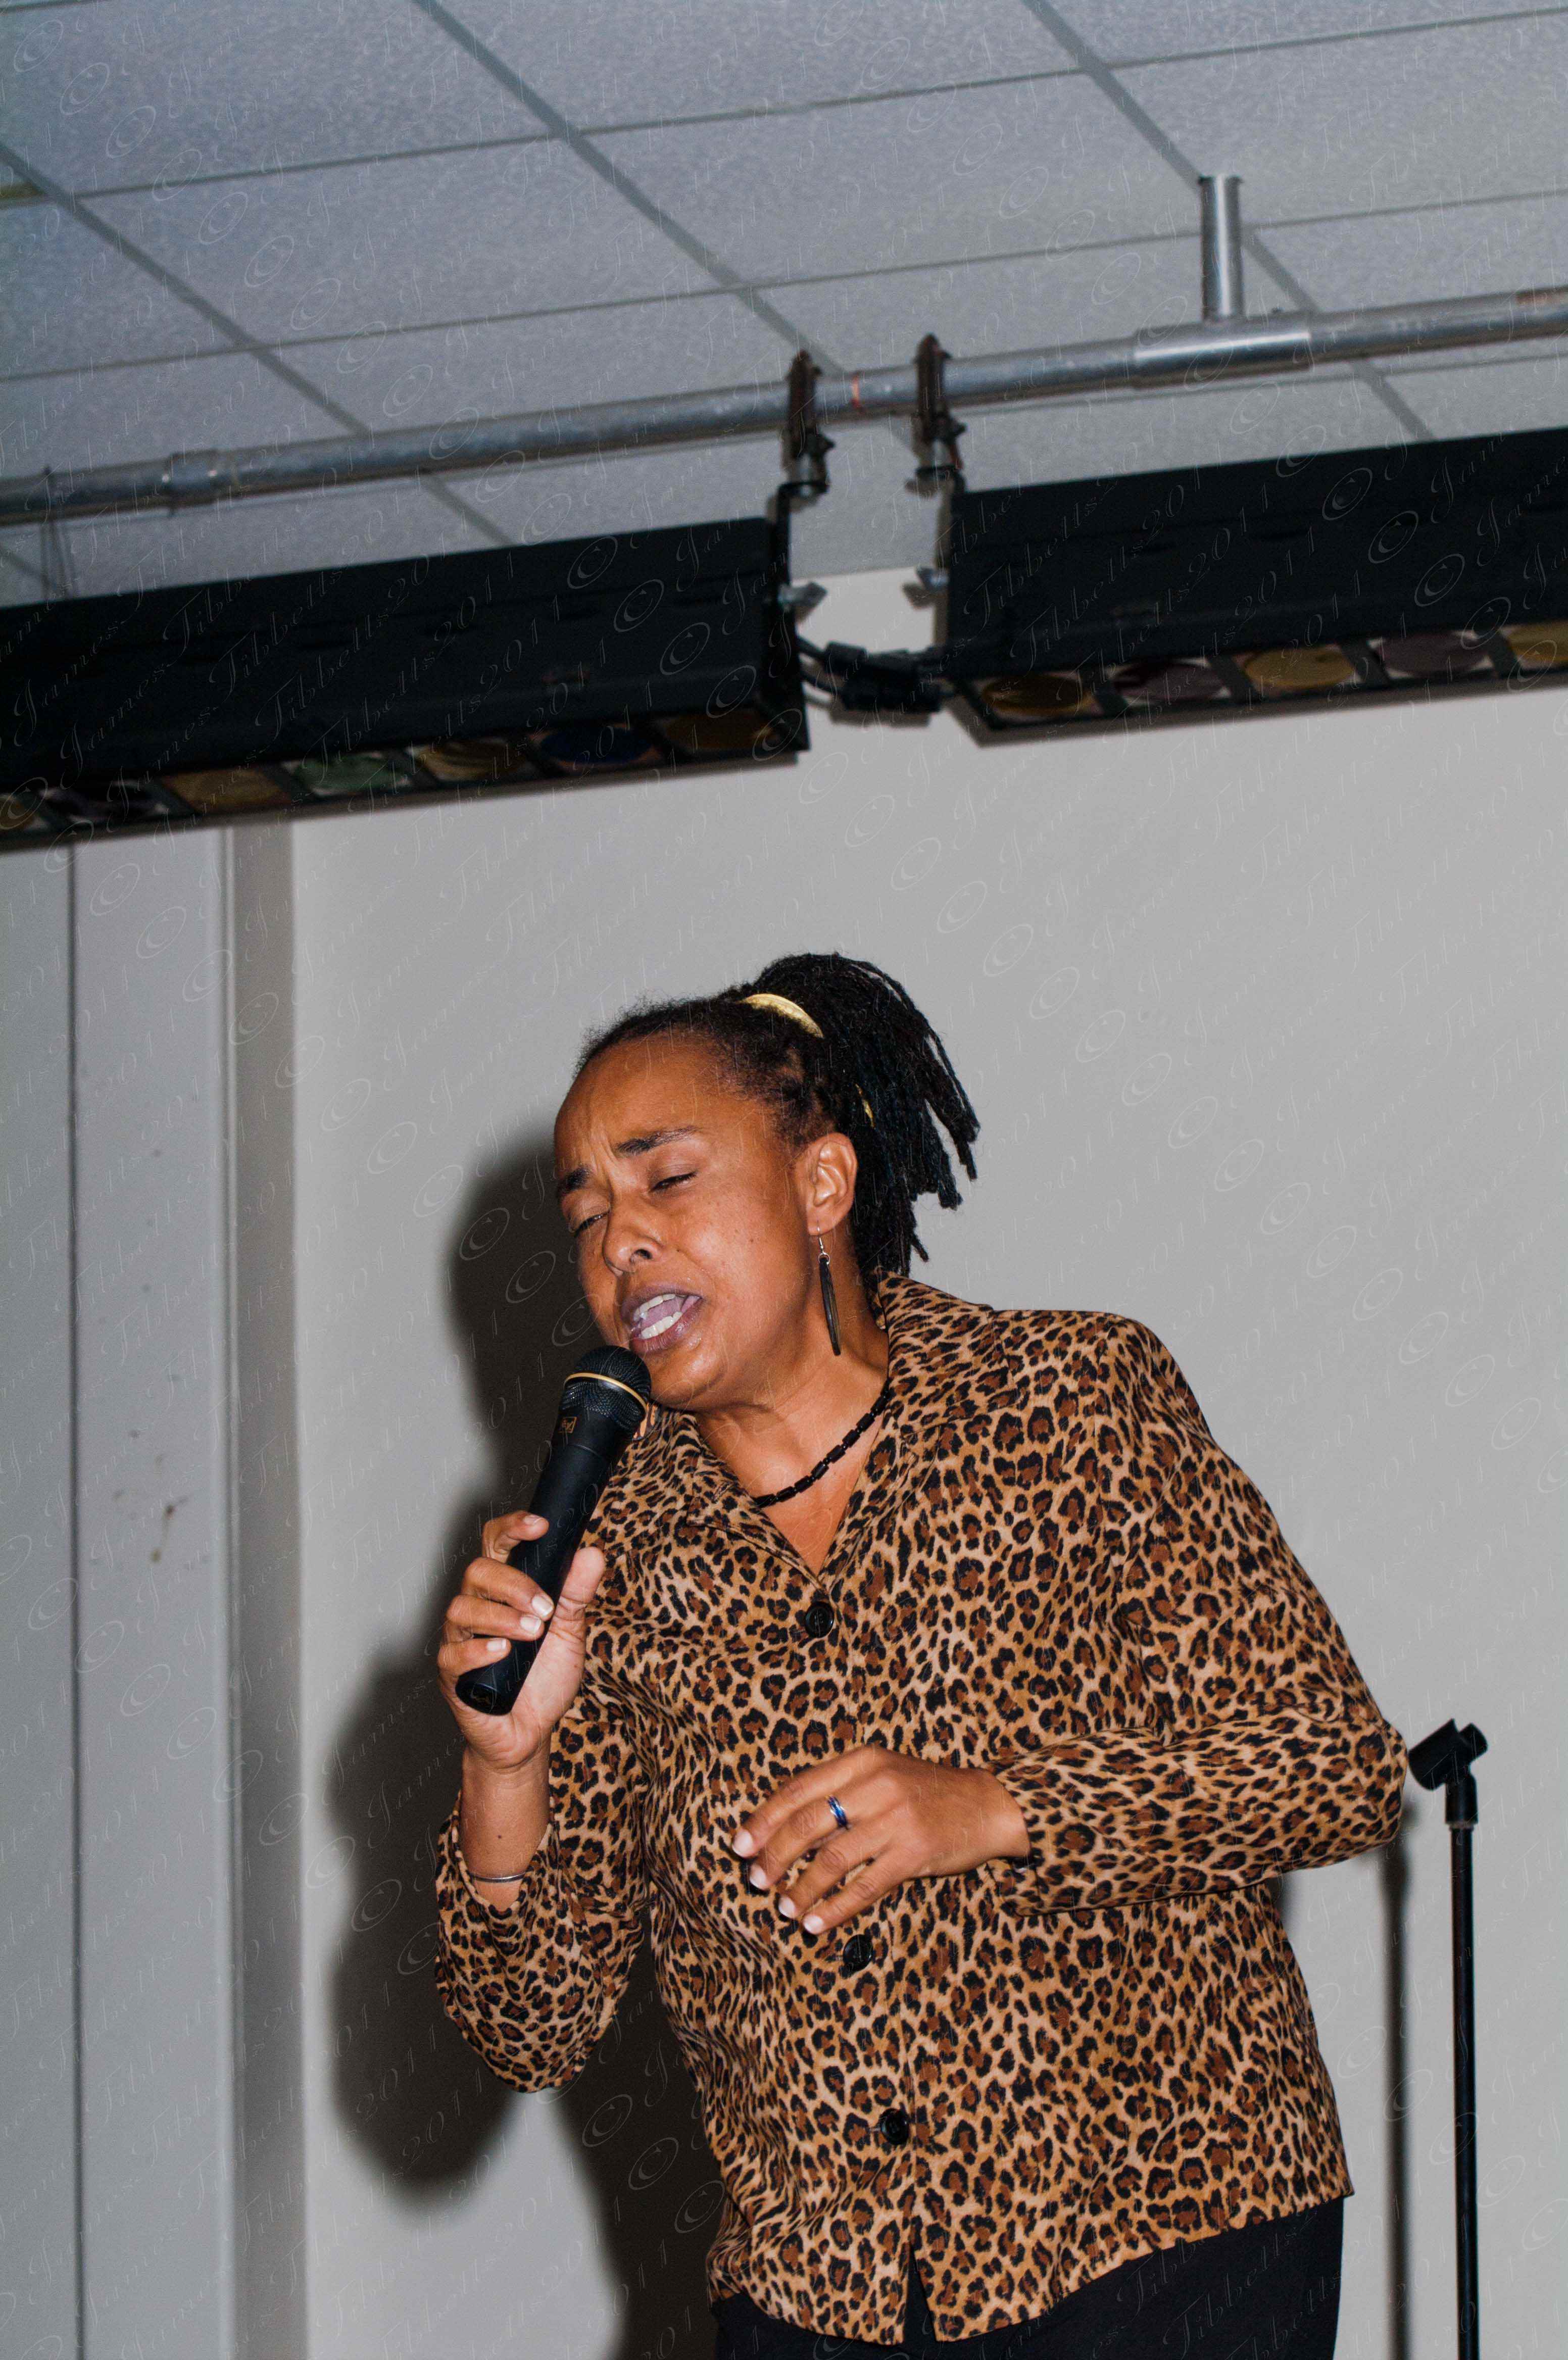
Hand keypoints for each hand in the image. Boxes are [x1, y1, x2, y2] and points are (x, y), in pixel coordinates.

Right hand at [436, 1510, 607, 1772]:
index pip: (496, 1543)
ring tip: (533, 1633)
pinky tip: (504, 1652)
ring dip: (502, 1617)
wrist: (531, 1731)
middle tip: (545, 1609)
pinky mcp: (451, 1674)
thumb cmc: (543, 1677)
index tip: (540, 1526)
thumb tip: (592, 1554)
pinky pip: (452, 1653)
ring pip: (461, 1609)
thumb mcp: (569, 1632)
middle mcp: (476, 1607)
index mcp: (502, 1590)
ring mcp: (459, 1639)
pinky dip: (479, 1650)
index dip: (512, 1528)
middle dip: (514, 1585)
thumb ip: (576, 1594)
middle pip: (477, 1571)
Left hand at [730, 1745, 1030, 1934]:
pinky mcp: (914, 1853)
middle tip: (756, 1880)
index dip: (764, 1819)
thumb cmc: (926, 1793)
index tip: (740, 1845)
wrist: (989, 1805)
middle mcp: (876, 1785)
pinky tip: (817, 1923)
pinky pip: (865, 1887)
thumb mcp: (883, 1773)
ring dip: (802, 1889)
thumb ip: (840, 1790)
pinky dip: (835, 1908)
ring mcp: (896, 1819)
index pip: (798, 1789)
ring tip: (785, 1908)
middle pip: (808, 1824)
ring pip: (832, 1859)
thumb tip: (782, 1825)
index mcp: (863, 1761)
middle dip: (775, 1856)